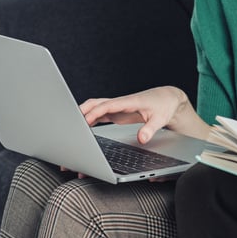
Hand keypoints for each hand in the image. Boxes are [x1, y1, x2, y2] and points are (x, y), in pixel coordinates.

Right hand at [79, 86, 207, 143]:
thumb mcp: (160, 119)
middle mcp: (120, 103)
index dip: (95, 113)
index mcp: (128, 102)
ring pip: (94, 107)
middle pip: (95, 103)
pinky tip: (82, 129)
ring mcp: (117, 107)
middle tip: (69, 126)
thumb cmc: (163, 106)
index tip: (84, 122)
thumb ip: (150, 129)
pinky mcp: (117, 112)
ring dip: (82, 115)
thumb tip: (142, 139)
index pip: (107, 105)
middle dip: (81, 112)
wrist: (167, 99)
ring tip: (71, 130)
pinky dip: (89, 120)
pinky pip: (99, 114)